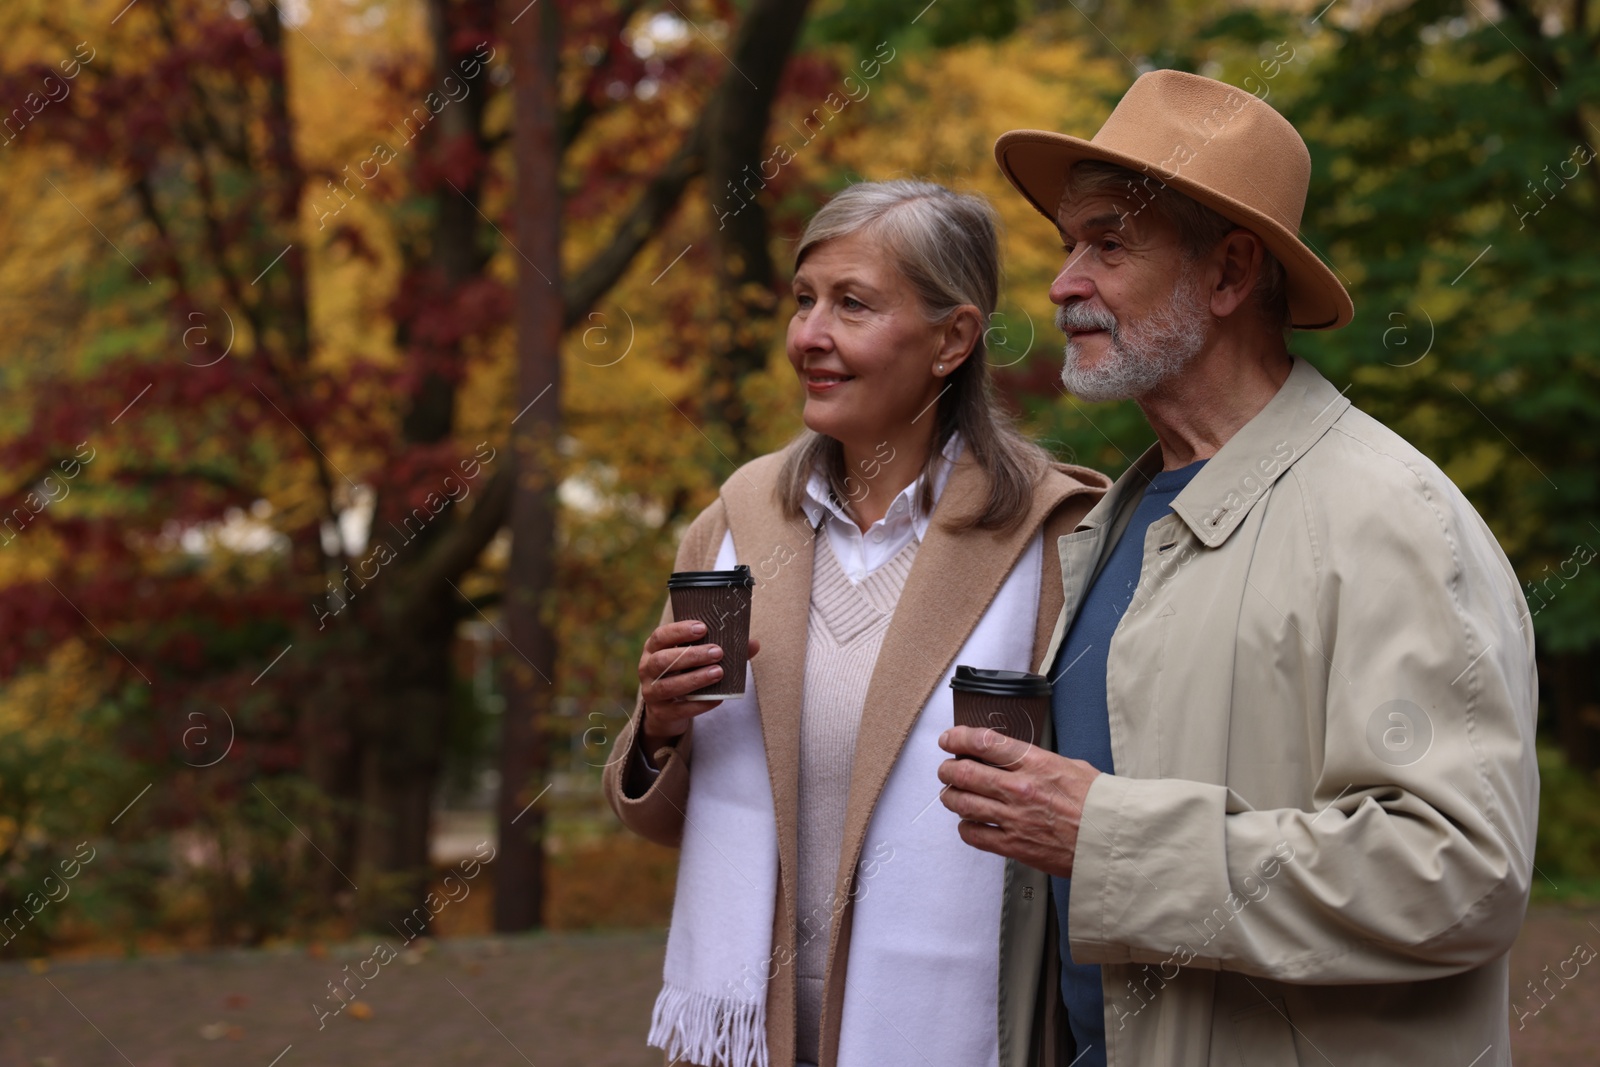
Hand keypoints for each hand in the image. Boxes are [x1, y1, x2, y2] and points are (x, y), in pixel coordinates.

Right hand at [637, 620, 760, 759]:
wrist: (668, 710)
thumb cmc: (684, 673)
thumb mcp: (696, 659)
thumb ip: (721, 650)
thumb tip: (753, 644)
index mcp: (653, 649)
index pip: (660, 636)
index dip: (680, 631)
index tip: (703, 628)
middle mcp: (646, 669)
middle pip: (663, 660)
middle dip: (691, 655)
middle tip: (718, 652)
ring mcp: (651, 692)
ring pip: (668, 686)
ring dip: (695, 679)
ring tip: (719, 673)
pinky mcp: (661, 713)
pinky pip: (679, 710)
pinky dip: (699, 704)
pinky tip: (717, 698)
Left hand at [935, 726, 1101, 878]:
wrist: (1114, 840)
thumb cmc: (1099, 804)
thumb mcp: (1072, 767)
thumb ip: (1039, 762)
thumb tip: (1019, 759)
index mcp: (1035, 763)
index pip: (984, 742)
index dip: (958, 738)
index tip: (949, 739)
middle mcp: (1019, 788)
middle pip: (963, 772)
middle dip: (948, 769)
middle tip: (947, 769)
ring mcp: (1013, 818)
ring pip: (962, 803)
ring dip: (951, 796)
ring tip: (952, 794)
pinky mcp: (1013, 845)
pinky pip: (973, 834)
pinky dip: (965, 827)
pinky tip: (970, 823)